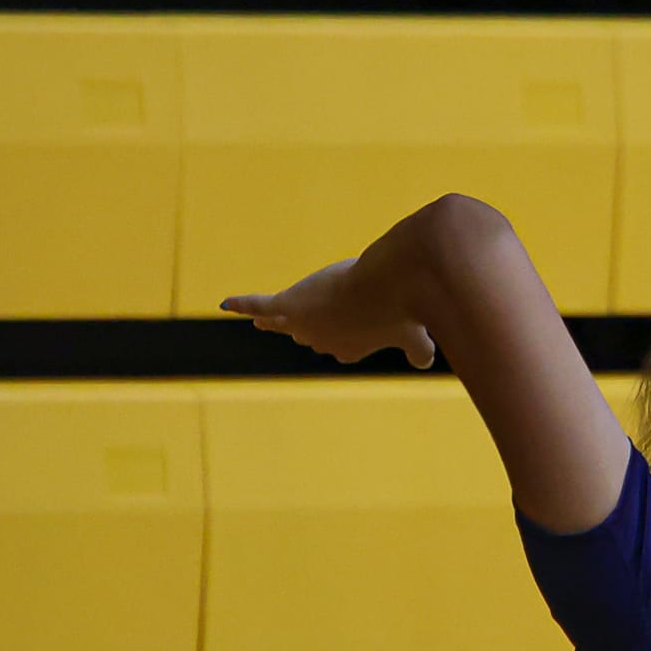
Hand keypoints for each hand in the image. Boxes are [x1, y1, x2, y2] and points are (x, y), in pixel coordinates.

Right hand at [219, 258, 436, 369]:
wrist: (388, 287)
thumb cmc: (404, 311)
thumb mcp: (417, 336)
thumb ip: (419, 351)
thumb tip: (424, 363)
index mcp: (350, 347)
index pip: (339, 345)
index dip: (341, 338)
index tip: (344, 334)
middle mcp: (322, 339)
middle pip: (310, 334)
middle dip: (307, 328)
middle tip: (298, 328)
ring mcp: (303, 322)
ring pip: (285, 322)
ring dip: (274, 320)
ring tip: (263, 322)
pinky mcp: (289, 303)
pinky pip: (261, 305)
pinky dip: (244, 304)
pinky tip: (227, 303)